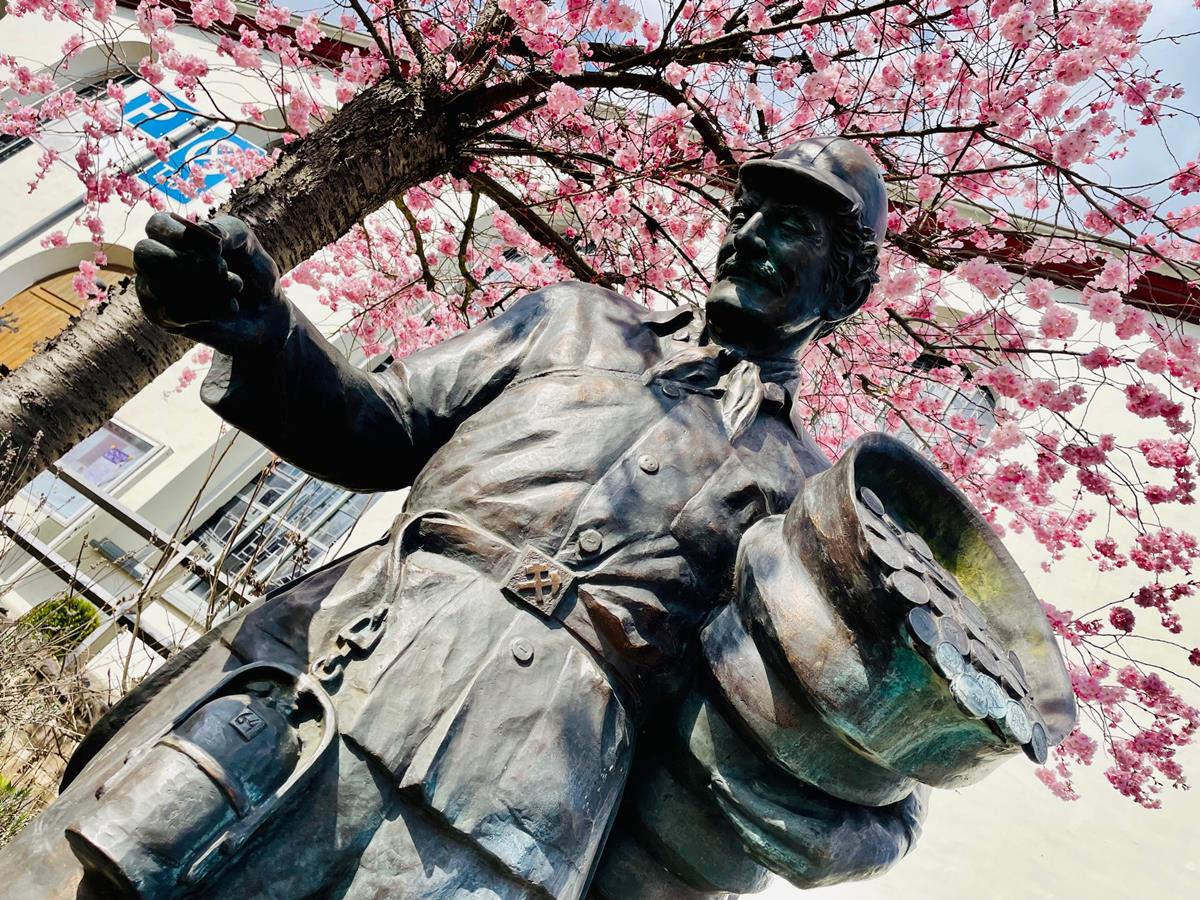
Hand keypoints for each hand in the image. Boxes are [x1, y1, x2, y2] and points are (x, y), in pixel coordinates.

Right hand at [134, 213, 289, 354]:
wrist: (266, 312)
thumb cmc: (251, 271)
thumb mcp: (247, 243)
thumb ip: (228, 230)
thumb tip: (209, 235)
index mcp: (172, 236)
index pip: (157, 224)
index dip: (182, 233)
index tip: (217, 248)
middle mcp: (155, 261)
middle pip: (143, 253)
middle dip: (186, 261)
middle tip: (221, 268)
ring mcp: (155, 291)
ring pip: (159, 285)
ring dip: (208, 286)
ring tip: (236, 286)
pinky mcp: (164, 319)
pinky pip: (174, 312)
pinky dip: (210, 309)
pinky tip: (231, 307)